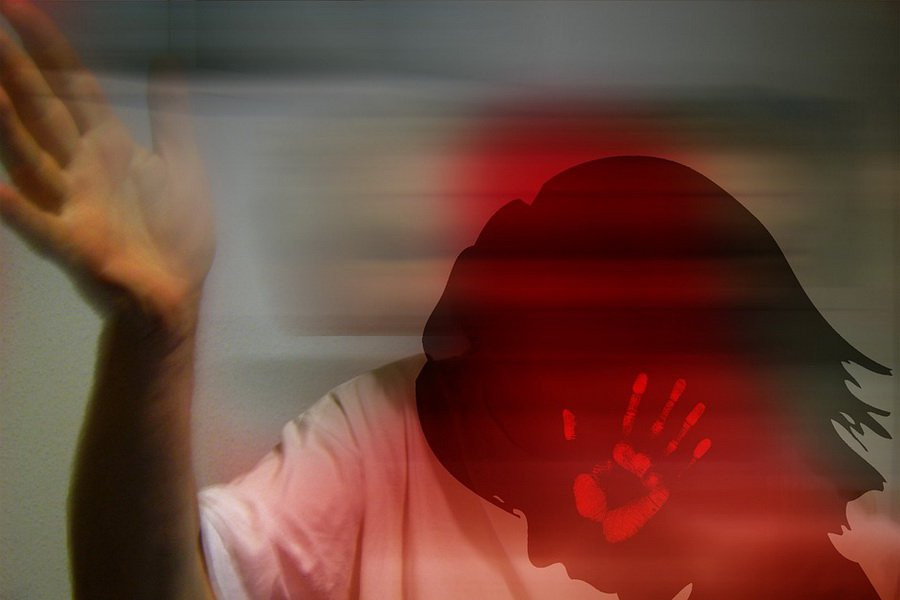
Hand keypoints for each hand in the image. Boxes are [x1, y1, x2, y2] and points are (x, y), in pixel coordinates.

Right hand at [0, 1, 212, 333]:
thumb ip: (171, 117)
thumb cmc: (175, 233)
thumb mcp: (183, 166)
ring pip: (32, 158)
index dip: (48, 48)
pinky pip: (44, 226)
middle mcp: (81, 169)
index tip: (17, 7)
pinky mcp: (77, 244)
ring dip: (8, 128)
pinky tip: (1, 192)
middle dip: (15, 73)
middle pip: (43, 112)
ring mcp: (74, 204)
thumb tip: (164, 60)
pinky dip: (21, 211)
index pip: (73, 87)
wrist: (176, 292)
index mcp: (108, 146)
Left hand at [564, 373, 711, 542]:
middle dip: (668, 402)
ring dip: (687, 423)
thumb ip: (573, 436)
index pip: (629, 416)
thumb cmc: (583, 497)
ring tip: (700, 405)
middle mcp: (637, 455)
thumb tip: (567, 410)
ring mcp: (652, 470)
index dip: (636, 397)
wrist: (594, 530)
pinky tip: (707, 441)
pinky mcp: (663, 488)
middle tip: (680, 381)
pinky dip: (695, 456)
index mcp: (618, 447)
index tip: (643, 376)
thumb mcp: (575, 463)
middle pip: (656, 422)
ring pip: (673, 441)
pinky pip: (683, 470)